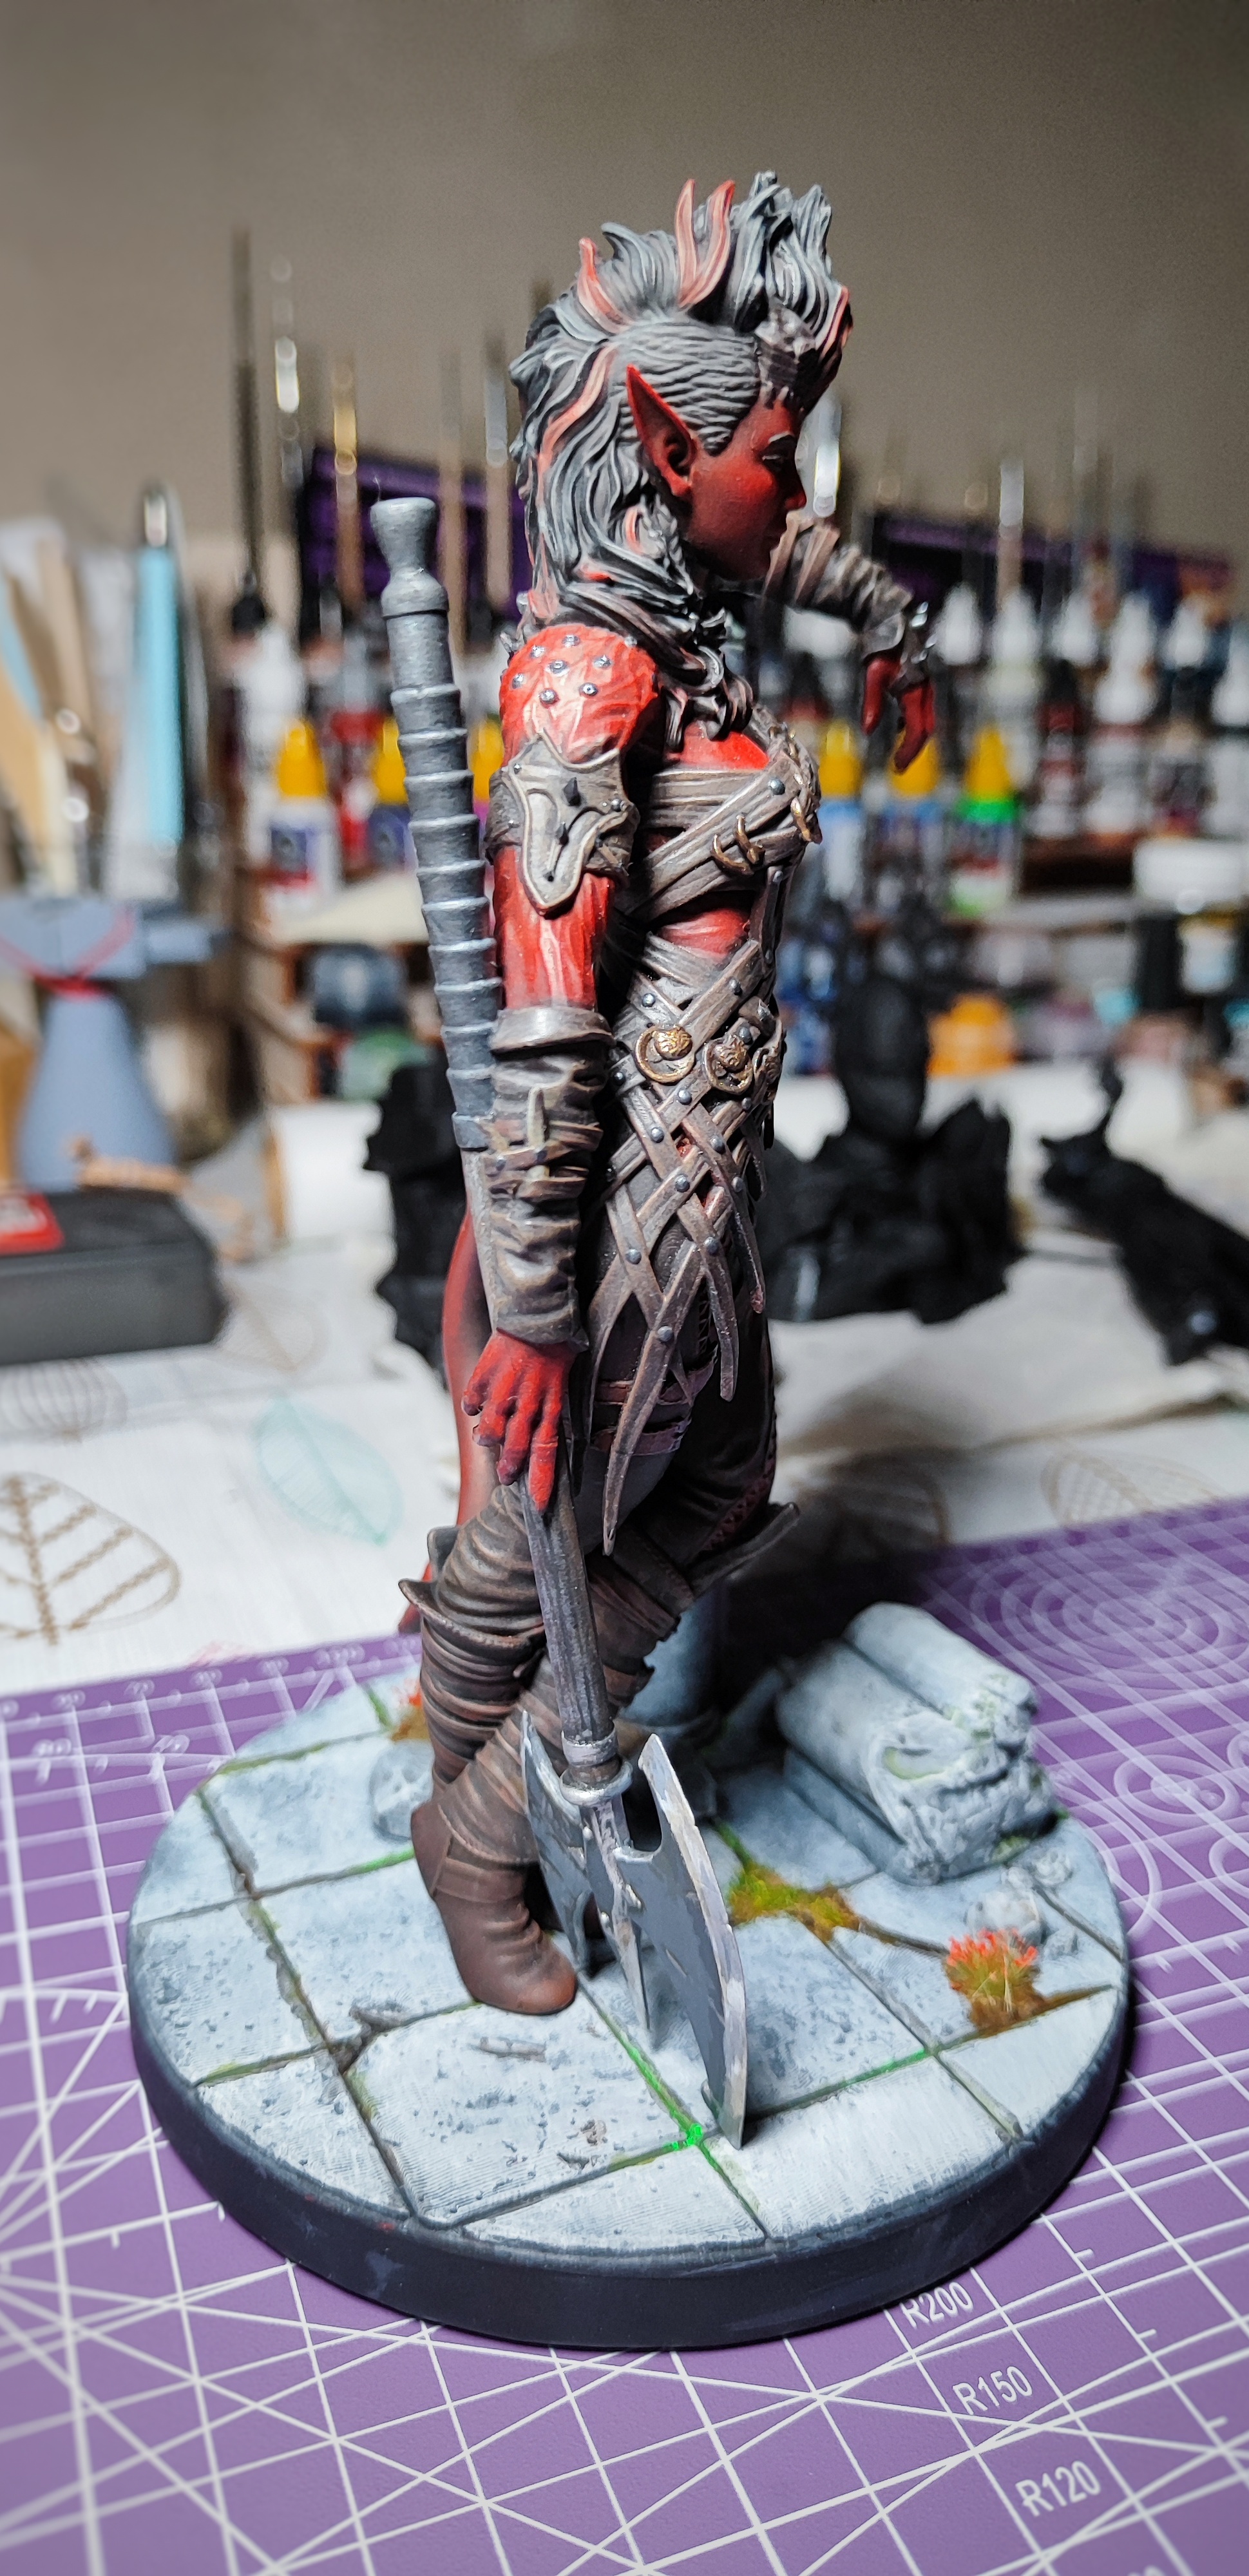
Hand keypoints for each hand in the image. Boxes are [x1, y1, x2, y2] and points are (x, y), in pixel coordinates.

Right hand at [462, 1331, 574, 1511]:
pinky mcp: (485, 1374)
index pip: (546, 1453)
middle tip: (506, 1476)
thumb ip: (548, 1415)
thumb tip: (538, 1442)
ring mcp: (504, 1389)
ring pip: (489, 1429)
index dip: (541, 1482)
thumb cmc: (555, 1351)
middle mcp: (528, 1402)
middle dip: (509, 1467)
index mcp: (551, 1406)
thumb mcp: (561, 1386)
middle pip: (515, 1447)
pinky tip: (477, 1405)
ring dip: (487, 1438)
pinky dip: (472, 1406)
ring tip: (488, 1437)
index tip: (538, 1507)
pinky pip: (472, 1400)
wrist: (538, 1314)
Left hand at [862, 656, 935, 771]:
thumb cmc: (882, 648)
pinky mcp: (922, 685)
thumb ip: (872, 702)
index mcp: (915, 692)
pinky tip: (899, 726)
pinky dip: (912, 724)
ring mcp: (926, 688)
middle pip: (927, 729)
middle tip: (898, 766)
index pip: (917, 730)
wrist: (894, 624)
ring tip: (898, 752)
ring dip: (914, 738)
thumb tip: (867, 730)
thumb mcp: (873, 674)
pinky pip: (922, 710)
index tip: (896, 767)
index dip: (908, 752)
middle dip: (914, 750)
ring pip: (926, 721)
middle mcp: (925, 692)